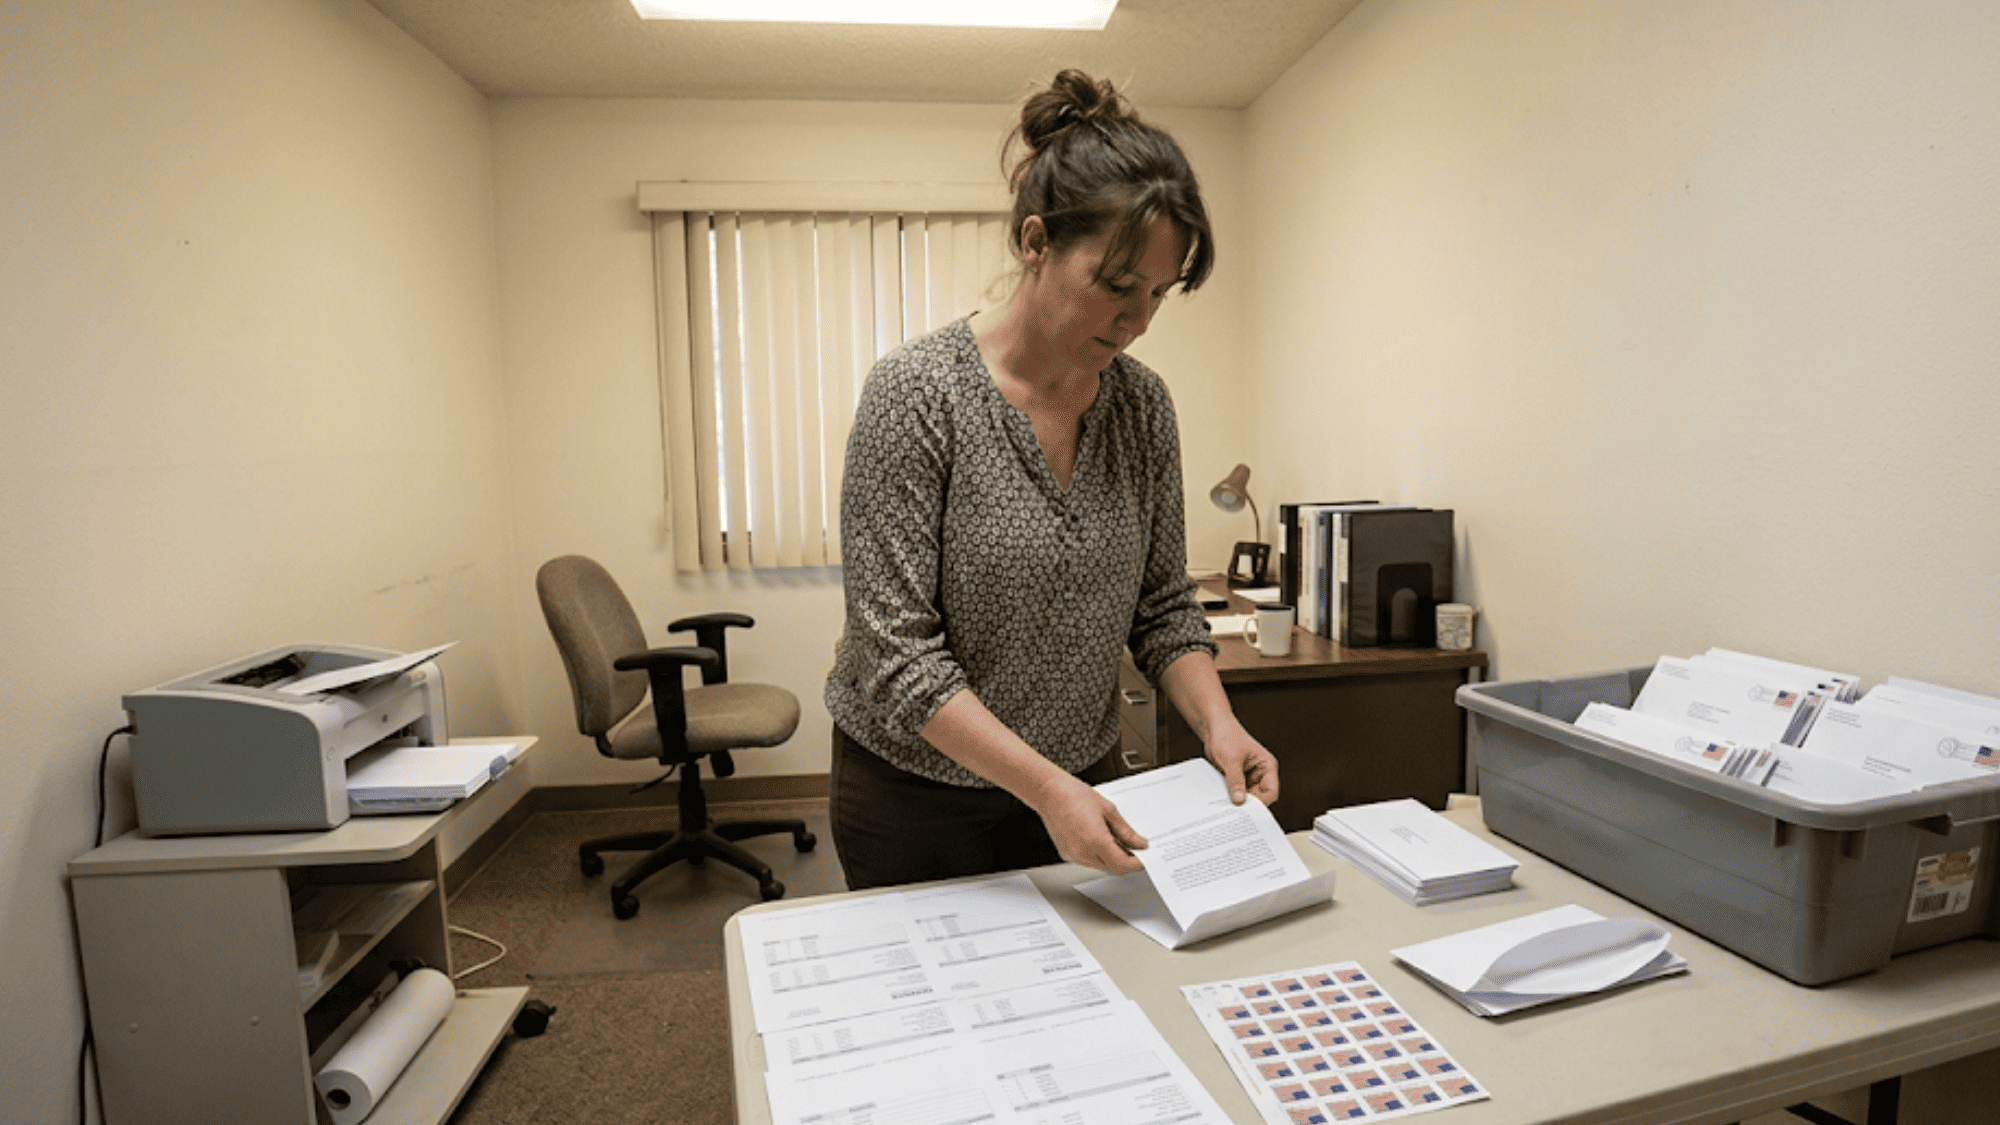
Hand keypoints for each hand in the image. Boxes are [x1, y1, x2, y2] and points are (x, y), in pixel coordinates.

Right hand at [1031, 775, 1148, 875]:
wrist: (1050, 792)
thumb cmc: (1074, 795)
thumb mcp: (1108, 810)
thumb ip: (1126, 831)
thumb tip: (1139, 843)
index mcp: (1095, 840)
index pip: (1122, 865)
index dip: (1136, 864)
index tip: (1144, 858)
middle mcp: (1083, 852)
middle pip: (1113, 868)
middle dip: (1126, 862)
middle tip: (1135, 849)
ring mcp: (1073, 855)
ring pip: (1101, 866)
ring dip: (1112, 858)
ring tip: (1115, 839)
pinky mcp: (1067, 854)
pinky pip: (1089, 861)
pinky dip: (1099, 855)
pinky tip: (1100, 839)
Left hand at [1205, 721, 1279, 806]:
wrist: (1213, 728)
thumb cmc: (1227, 736)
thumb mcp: (1231, 760)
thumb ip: (1235, 781)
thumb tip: (1239, 800)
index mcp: (1267, 766)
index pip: (1271, 791)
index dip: (1261, 801)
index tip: (1246, 808)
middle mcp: (1260, 772)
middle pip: (1259, 797)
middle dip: (1248, 803)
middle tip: (1234, 809)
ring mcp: (1248, 776)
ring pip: (1247, 796)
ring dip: (1238, 800)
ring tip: (1226, 803)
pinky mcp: (1237, 778)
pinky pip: (1237, 792)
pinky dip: (1231, 796)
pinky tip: (1222, 799)